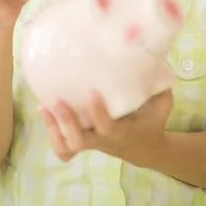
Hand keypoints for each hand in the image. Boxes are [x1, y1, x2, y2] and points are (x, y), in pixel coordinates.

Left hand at [39, 89, 172, 165]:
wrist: (145, 149)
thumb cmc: (152, 121)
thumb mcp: (162, 104)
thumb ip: (159, 84)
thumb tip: (155, 56)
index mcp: (122, 132)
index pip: (107, 128)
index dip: (98, 112)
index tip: (91, 91)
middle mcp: (103, 140)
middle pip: (78, 141)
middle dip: (66, 122)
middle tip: (55, 100)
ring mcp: (90, 142)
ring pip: (66, 146)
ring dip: (53, 128)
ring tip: (43, 106)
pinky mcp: (81, 140)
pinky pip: (62, 146)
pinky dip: (51, 132)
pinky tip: (43, 109)